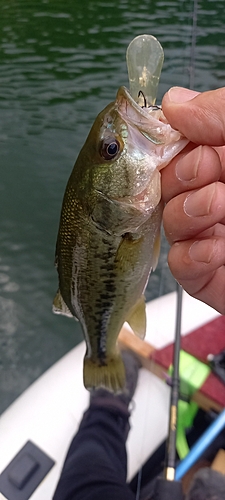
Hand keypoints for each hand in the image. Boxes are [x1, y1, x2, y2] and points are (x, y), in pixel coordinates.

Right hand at [161, 87, 224, 313]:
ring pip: (171, 222)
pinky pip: (180, 264)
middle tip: (212, 173)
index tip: (192, 143)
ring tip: (220, 207)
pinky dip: (191, 255)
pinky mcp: (213, 273)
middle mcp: (223, 194)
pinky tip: (218, 249)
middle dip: (183, 176)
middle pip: (171, 184)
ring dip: (187, 212)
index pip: (183, 147)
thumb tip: (174, 103)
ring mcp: (217, 234)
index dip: (176, 144)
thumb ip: (222, 113)